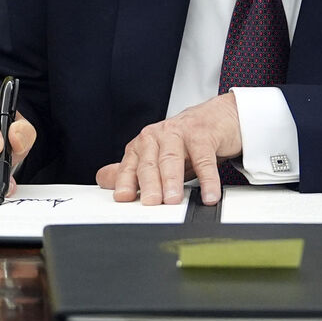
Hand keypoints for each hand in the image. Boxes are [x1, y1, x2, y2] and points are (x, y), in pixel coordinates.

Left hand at [95, 93, 240, 205]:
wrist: (218, 116)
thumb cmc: (185, 141)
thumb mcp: (158, 157)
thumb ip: (132, 169)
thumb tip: (103, 180)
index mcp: (143, 144)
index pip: (130, 165)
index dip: (125, 181)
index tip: (123, 197)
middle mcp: (158, 136)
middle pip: (150, 163)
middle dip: (149, 184)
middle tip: (151, 203)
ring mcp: (180, 132)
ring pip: (172, 158)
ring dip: (172, 180)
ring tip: (173, 200)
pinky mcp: (203, 134)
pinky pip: (204, 158)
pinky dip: (208, 179)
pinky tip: (209, 194)